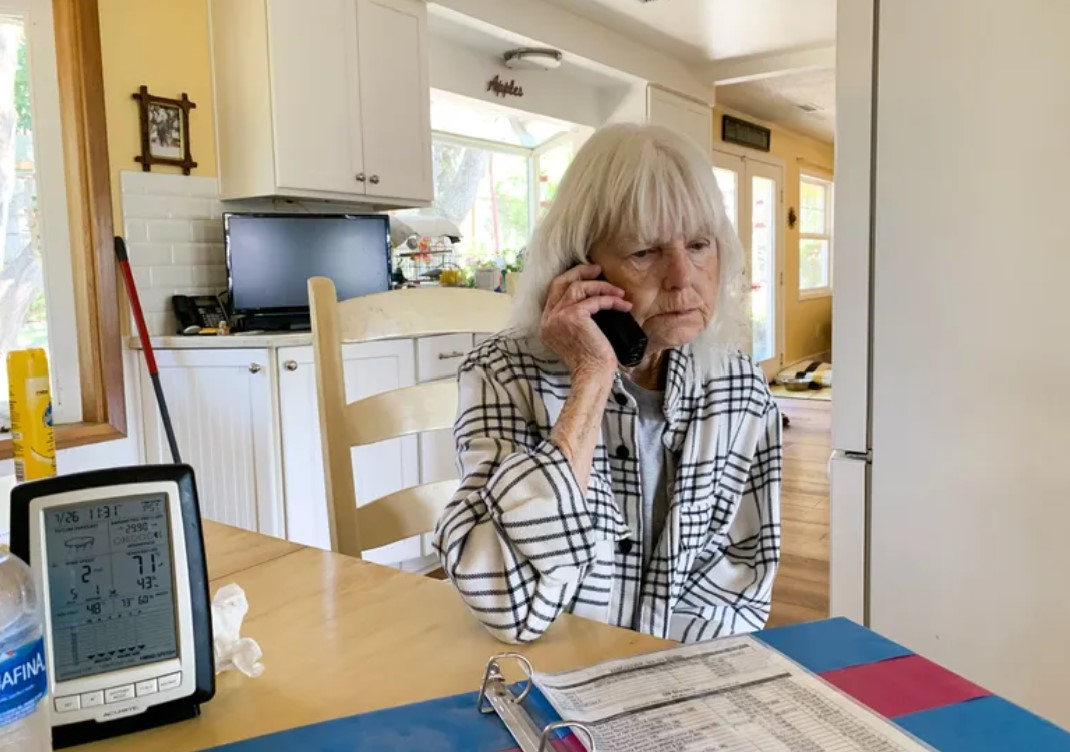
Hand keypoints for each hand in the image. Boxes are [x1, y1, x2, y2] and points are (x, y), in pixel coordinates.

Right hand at [539, 264, 630, 380]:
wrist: (592, 375)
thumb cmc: (591, 361)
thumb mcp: (577, 336)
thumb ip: (574, 318)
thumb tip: (593, 298)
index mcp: (546, 324)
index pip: (554, 292)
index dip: (571, 280)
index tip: (589, 276)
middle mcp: (548, 320)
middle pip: (560, 283)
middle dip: (580, 272)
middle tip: (599, 270)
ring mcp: (558, 317)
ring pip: (578, 288)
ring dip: (602, 287)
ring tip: (619, 293)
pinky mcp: (573, 317)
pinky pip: (594, 300)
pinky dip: (610, 300)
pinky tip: (622, 305)